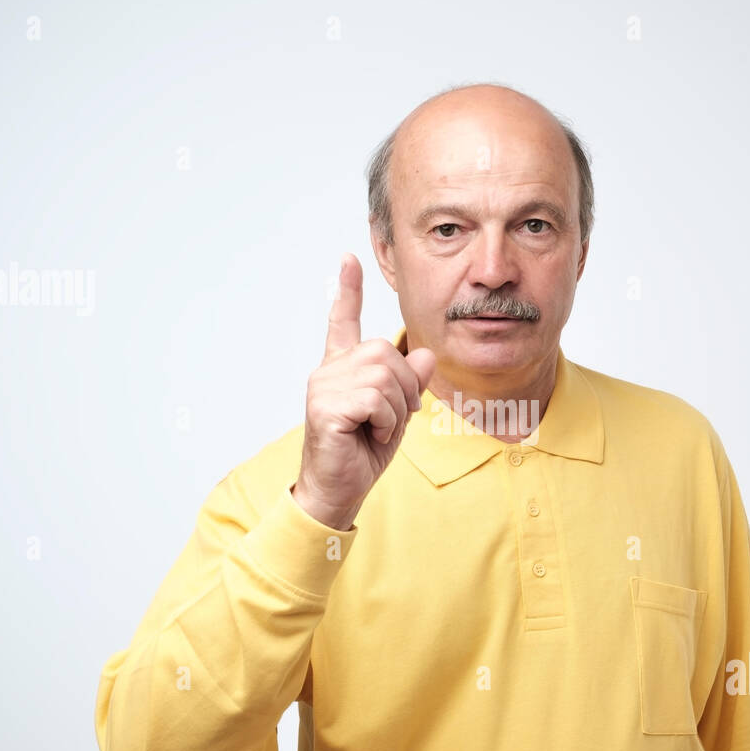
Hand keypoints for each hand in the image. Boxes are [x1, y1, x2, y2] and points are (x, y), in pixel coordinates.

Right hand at [292, 253, 435, 529]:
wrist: (339, 490)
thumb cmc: (362, 453)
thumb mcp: (397, 414)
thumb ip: (409, 384)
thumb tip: (426, 355)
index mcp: (342, 368)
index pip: (343, 321)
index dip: (348, 290)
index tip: (348, 259)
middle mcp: (329, 371)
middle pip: (386, 352)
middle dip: (404, 388)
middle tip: (392, 419)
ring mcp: (323, 386)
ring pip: (385, 375)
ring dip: (396, 409)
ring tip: (379, 428)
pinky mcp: (325, 406)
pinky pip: (376, 398)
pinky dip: (386, 421)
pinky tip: (371, 435)